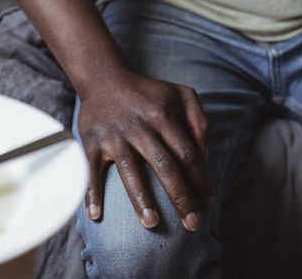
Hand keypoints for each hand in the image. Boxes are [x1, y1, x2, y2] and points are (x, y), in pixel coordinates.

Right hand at [75, 69, 213, 231]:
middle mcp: (139, 127)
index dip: (200, 181)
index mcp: (163, 116)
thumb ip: (200, 122)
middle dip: (180, 197)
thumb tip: (205, 158)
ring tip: (152, 224)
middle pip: (164, 166)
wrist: (103, 78)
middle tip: (193, 225)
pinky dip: (92, 192)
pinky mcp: (92, 142)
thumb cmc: (147, 92)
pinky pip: (91, 170)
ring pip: (130, 170)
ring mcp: (114, 136)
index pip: (187, 154)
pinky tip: (96, 215)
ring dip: (141, 198)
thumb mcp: (181, 95)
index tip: (209, 204)